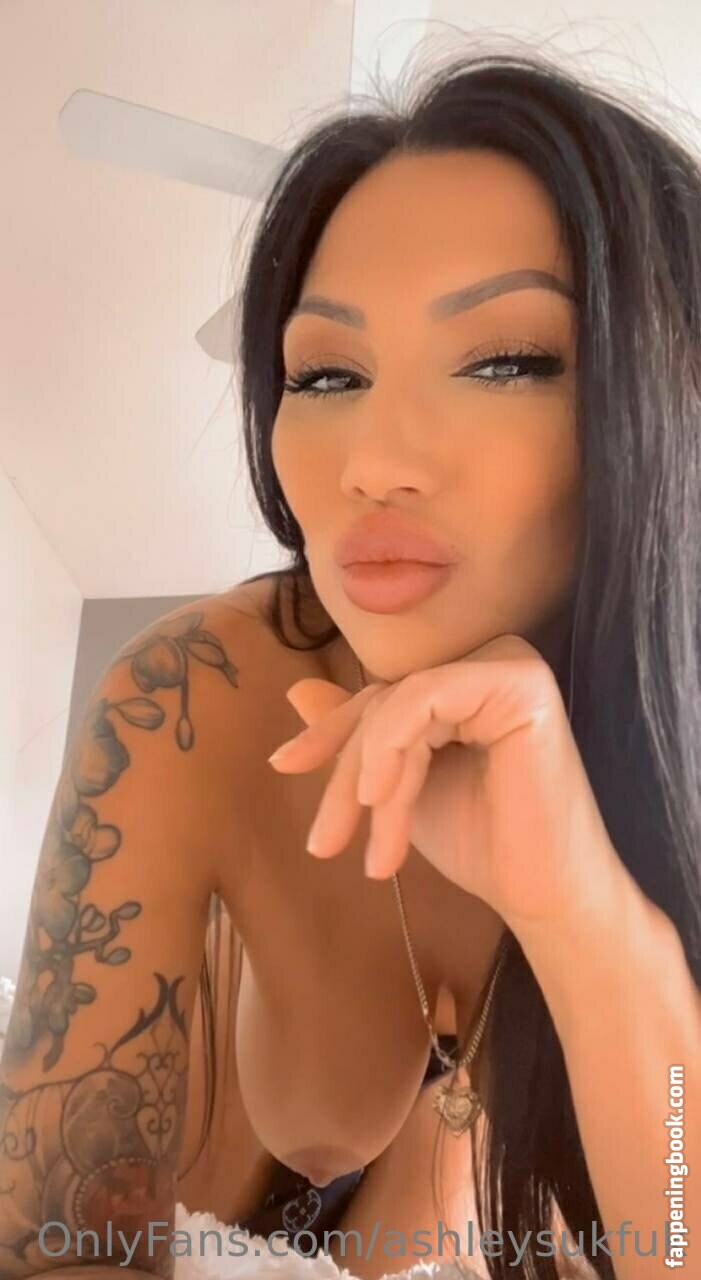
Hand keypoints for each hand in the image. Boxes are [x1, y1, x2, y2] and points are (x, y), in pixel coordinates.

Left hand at [268, 634, 622, 937]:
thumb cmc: (479, 844)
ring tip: (375, 854)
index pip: (383, 696)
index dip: (330, 733)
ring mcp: (510, 664)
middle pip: (386, 701)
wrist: (540, 897)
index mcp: (470, 681)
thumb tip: (296, 689)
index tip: (282, 765)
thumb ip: (359, 738)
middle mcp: (494, 661)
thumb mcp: (398, 787)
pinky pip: (425, 698)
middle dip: (346, 774)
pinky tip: (378, 799)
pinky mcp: (521, 681)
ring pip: (398, 704)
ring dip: (371, 781)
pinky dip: (390, 749)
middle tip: (323, 844)